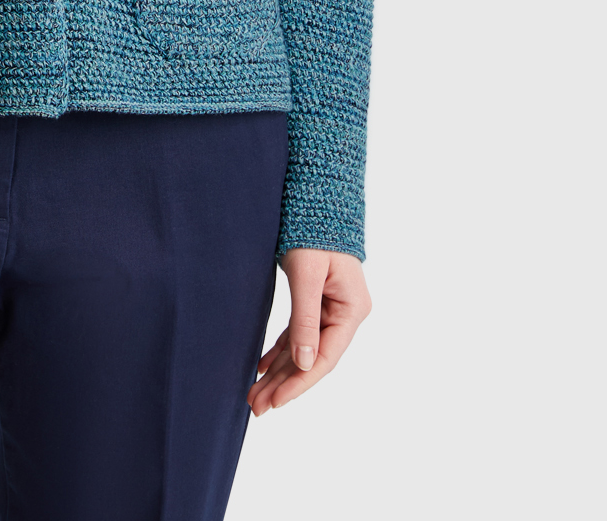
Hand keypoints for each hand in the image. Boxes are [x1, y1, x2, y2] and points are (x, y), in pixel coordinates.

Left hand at [249, 247, 368, 414]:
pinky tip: (262, 369)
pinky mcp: (318, 303)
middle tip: (255, 406)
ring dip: (280, 373)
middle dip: (284, 384)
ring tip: (254, 395)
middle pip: (313, 358)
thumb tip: (304, 362)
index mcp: (352, 309)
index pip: (325, 357)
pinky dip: (280, 352)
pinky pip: (297, 335)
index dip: (299, 382)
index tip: (275, 402)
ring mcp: (332, 309)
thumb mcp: (307, 275)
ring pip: (303, 350)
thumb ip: (306, 319)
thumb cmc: (312, 231)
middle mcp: (346, 313)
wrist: (314, 198)